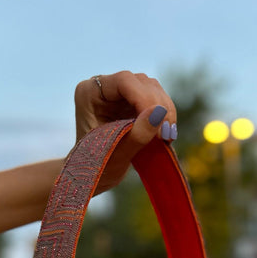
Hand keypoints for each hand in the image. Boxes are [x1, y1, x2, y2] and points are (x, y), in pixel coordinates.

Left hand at [74, 70, 176, 192]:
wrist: (91, 175)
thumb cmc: (96, 167)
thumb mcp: (116, 156)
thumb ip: (136, 135)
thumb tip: (159, 112)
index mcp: (89, 93)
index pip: (124, 82)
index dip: (145, 98)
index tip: (157, 125)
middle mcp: (104, 87)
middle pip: (141, 83)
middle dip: (159, 107)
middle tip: (166, 135)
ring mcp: (120, 93)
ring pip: (152, 89)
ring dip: (165, 111)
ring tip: (167, 137)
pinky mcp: (134, 102)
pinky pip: (157, 100)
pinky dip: (165, 115)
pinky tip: (167, 134)